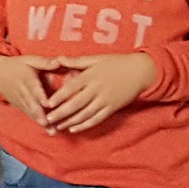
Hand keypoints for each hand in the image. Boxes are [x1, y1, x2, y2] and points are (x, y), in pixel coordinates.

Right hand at [0, 54, 67, 125]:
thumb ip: (44, 62)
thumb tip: (58, 62)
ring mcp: (21, 101)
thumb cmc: (16, 65)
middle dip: (40, 115)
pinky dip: (38, 122)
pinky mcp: (20, 106)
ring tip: (51, 131)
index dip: (39, 96)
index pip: (33, 89)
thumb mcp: (29, 60)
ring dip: (41, 121)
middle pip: (32, 104)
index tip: (47, 104)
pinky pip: (29, 114)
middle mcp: (23, 92)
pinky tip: (47, 129)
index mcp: (26, 79)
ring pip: (31, 112)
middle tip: (48, 123)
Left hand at [39, 52, 157, 132]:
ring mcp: (105, 100)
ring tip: (57, 127)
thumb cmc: (116, 63)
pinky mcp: (112, 108)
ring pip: (86, 114)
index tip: (47, 104)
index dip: (59, 96)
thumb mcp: (96, 59)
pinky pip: (97, 119)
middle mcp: (97, 89)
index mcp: (91, 76)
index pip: (72, 88)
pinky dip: (85, 125)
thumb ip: (76, 61)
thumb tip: (58, 58)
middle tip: (47, 120)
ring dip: (71, 122)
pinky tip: (74, 129)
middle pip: (77, 103)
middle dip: (61, 113)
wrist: (141, 71)